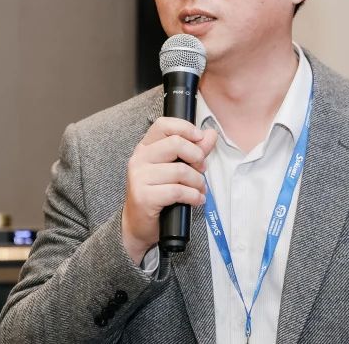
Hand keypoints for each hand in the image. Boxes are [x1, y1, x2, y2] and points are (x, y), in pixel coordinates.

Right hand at [121, 117, 216, 263]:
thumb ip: (194, 150)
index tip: (200, 138)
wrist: (138, 225)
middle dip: (196, 157)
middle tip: (202, 170)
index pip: (164, 125)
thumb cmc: (158, 194)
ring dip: (197, 182)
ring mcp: (139, 178)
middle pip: (175, 144)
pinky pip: (177, 191)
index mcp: (146, 148)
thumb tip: (210, 134)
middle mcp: (139, 159)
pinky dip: (193, 196)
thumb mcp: (175, 169)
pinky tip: (196, 200)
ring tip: (200, 189)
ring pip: (180, 170)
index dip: (185, 128)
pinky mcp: (143, 196)